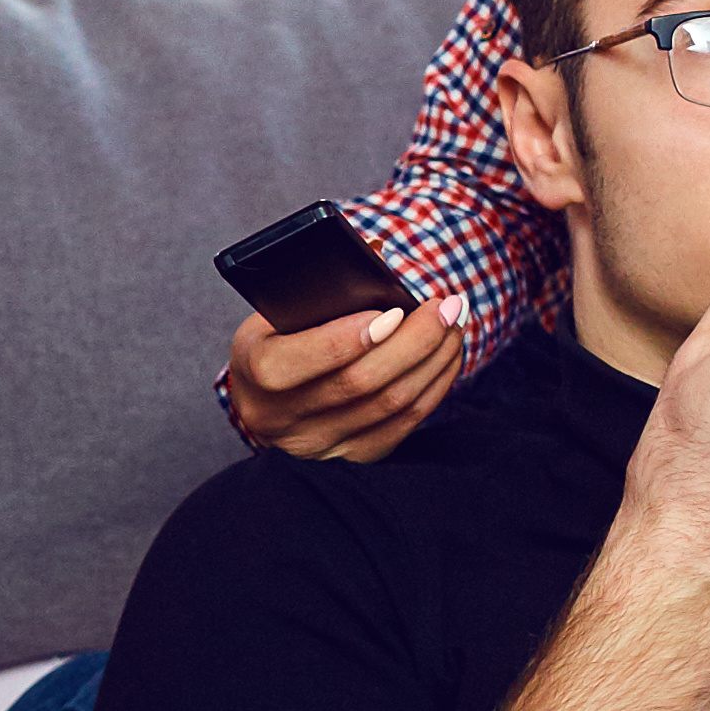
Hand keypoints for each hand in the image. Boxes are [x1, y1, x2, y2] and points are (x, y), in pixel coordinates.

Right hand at [225, 297, 467, 460]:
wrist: (270, 396)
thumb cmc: (281, 338)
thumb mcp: (281, 309)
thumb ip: (321, 286)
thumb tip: (379, 255)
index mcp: (254, 370)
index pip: (301, 360)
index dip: (350, 338)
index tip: (395, 311)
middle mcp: (280, 416)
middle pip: (359, 383)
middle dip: (414, 341)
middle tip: (447, 306)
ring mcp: (318, 442)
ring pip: (390, 405)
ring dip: (434, 360)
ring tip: (454, 324)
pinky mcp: (352, 455)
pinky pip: (405, 424)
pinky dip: (435, 386)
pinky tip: (447, 355)